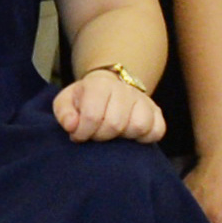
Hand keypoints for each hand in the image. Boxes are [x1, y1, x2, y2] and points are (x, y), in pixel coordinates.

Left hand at [50, 65, 166, 145]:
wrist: (108, 87)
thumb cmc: (85, 99)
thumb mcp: (66, 101)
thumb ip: (64, 113)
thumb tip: (72, 126)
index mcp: (99, 84)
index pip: (93, 115)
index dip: (83, 132)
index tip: (78, 136)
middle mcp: (124, 89)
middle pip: (115, 124)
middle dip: (100, 136)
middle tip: (94, 135)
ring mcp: (143, 100)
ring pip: (139, 126)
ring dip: (123, 137)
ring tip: (113, 134)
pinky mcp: (156, 112)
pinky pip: (157, 130)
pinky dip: (144, 138)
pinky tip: (130, 136)